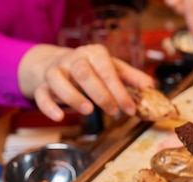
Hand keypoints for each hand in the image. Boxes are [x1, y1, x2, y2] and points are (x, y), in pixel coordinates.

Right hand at [18, 44, 154, 122]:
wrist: (55, 62)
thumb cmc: (91, 68)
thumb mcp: (113, 69)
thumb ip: (131, 78)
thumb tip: (151, 87)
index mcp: (94, 54)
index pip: (107, 70)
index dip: (119, 90)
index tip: (130, 109)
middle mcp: (72, 59)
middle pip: (83, 72)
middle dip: (100, 94)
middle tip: (113, 111)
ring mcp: (55, 71)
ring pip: (57, 78)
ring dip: (73, 96)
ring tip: (89, 111)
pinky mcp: (42, 85)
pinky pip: (41, 94)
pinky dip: (49, 106)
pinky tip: (59, 117)